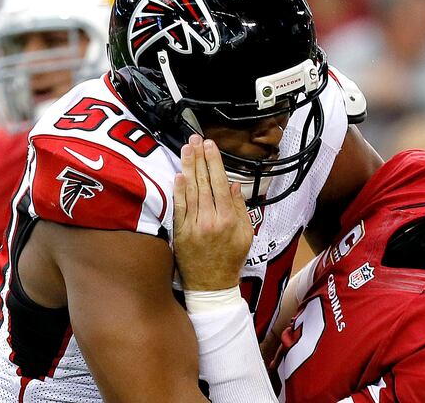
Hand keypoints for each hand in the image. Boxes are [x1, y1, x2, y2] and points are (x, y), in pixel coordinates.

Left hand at [173, 134, 252, 290]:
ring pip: (190, 190)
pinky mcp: (180, 232)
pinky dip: (178, 190)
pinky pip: (179, 206)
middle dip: (199, 158)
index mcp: (228, 219)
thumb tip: (232, 185)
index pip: (219, 183)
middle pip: (203, 182)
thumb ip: (239, 209)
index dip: (214, 162)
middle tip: (195, 139)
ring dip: (188, 167)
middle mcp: (209, 220)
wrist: (211, 285)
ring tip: (186, 149)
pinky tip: (178, 174)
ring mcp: (193, 226)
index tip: (210, 146)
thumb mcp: (245, 235)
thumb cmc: (231, 260)